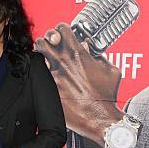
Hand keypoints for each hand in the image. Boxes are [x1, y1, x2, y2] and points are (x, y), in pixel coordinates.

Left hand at [35, 23, 122, 145]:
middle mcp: (64, 62)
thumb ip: (99, 54)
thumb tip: (90, 47)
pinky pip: (38, 75)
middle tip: (51, 46)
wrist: (99, 118)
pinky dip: (41, 74)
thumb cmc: (106, 96)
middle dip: (47, 40)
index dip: (62, 30)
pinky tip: (46, 77)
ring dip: (41, 55)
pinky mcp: (49, 89)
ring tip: (46, 59)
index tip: (63, 35)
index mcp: (79, 53)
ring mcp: (54, 76)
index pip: (62, 29)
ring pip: (38, 55)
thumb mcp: (110, 70)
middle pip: (45, 38)